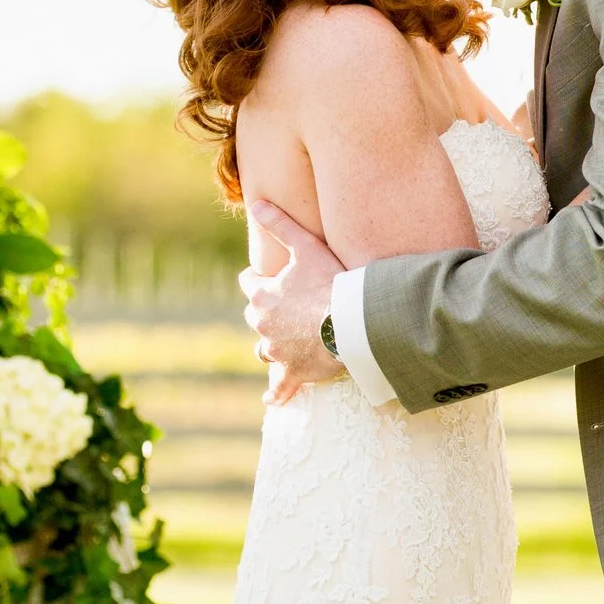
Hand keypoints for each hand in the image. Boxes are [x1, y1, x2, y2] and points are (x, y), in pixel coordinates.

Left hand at [240, 198, 343, 403]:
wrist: (354, 322)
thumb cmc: (332, 281)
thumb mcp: (305, 246)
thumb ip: (280, 224)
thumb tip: (255, 202)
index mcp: (262, 294)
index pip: (249, 282)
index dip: (259, 277)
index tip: (269, 275)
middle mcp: (263, 325)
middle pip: (255, 315)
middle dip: (266, 309)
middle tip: (286, 304)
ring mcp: (277, 352)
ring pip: (264, 349)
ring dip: (271, 343)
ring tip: (284, 340)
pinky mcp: (293, 373)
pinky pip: (280, 388)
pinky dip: (276, 394)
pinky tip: (272, 400)